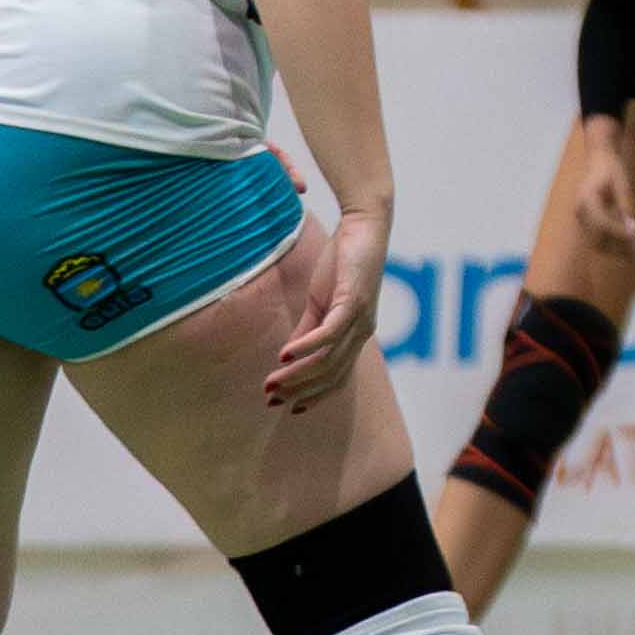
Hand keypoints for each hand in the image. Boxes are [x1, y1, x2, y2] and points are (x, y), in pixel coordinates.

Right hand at [268, 204, 387, 411]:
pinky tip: (283, 356)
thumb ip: (306, 329)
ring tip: (271, 383)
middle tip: (270, 400)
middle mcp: (363, 332)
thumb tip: (287, 357)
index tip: (286, 408)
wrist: (364, 226)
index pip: (337, 377)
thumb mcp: (319, 301)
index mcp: (356, 334)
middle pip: (331, 375)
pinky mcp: (355, 301)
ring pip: (329, 360)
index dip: (313, 396)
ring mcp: (361, 318)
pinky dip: (306, 347)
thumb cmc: (343, 262)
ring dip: (297, 375)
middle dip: (299, 391)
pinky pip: (329, 333)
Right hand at [569, 121, 634, 263]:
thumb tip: (632, 230)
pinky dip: (618, 245)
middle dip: (622, 249)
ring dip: (620, 252)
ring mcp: (582, 219)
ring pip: (600, 243)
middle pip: (599, 238)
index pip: (602, 223)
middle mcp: (581, 212)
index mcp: (586, 199)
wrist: (599, 159)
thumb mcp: (622, 185)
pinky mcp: (588, 223)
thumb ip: (625, 207)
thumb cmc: (612, 169)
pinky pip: (602, 238)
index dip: (619, 232)